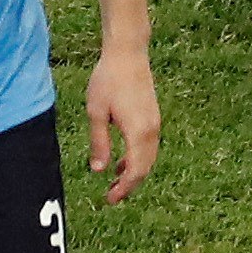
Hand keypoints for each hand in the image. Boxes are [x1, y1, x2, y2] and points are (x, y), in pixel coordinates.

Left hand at [85, 48, 159, 204]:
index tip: (109, 199)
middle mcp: (151, 130)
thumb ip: (99, 143)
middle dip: (129, 186)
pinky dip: (138, 159)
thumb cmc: (109, 80)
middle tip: (111, 197)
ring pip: (149, 158)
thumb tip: (99, 171)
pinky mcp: (153, 116)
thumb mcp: (96, 112)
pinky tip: (121, 160)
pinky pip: (149, 146)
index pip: (135, 171)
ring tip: (114, 181)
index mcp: (138, 131)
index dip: (123, 189)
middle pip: (145, 168)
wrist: (128, 52)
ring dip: (134, 172)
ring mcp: (155, 122)